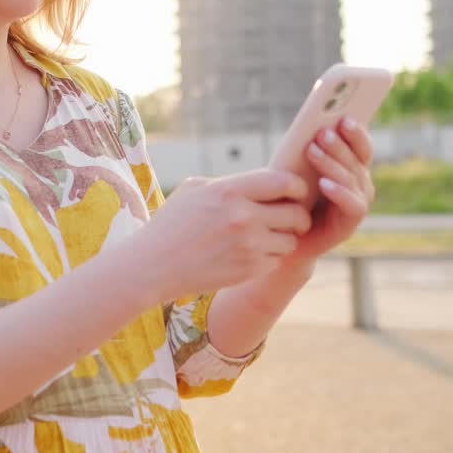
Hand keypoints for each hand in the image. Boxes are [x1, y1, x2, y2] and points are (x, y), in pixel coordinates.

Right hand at [138, 169, 311, 302]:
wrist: (154, 264)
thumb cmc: (172, 223)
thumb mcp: (195, 189)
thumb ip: (232, 183)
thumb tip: (264, 182)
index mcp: (229, 190)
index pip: (284, 182)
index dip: (297, 187)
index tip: (294, 192)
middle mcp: (243, 217)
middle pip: (296, 213)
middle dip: (298, 215)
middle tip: (291, 218)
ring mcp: (248, 246)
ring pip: (290, 240)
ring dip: (284, 238)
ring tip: (267, 236)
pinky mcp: (248, 270)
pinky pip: (277, 260)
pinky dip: (269, 257)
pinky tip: (251, 254)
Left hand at [287, 117, 375, 264]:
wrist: (284, 237)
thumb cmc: (290, 197)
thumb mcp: (297, 169)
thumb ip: (308, 151)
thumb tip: (309, 126)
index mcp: (351, 166)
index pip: (361, 146)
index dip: (356, 132)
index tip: (344, 117)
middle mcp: (360, 183)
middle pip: (356, 160)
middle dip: (339, 145)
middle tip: (320, 133)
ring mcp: (357, 202)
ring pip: (352, 179)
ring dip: (332, 163)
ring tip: (313, 151)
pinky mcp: (350, 223)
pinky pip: (351, 204)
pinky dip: (339, 192)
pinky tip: (323, 184)